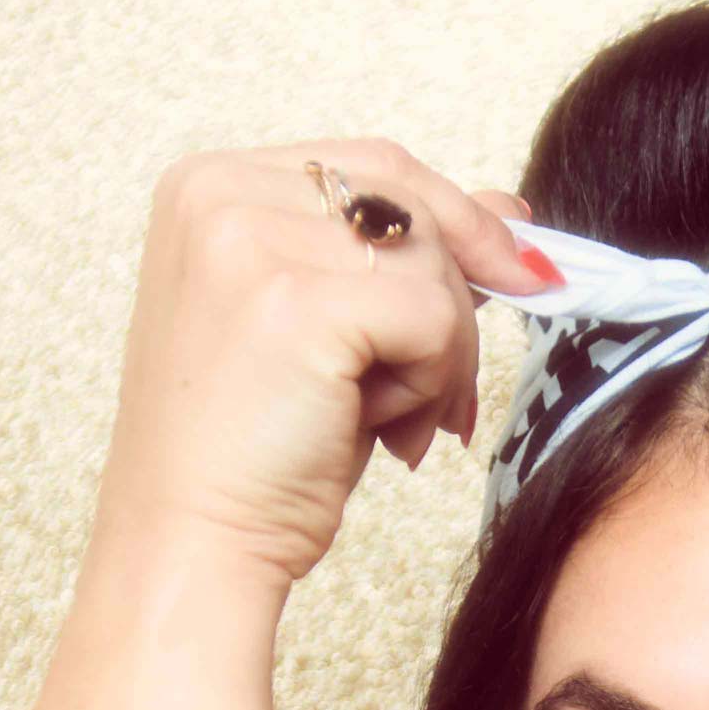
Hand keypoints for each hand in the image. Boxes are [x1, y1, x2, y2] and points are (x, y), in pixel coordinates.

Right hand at [88, 140, 549, 593]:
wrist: (193, 544)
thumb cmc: (258, 451)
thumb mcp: (334, 330)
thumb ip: (402, 260)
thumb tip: (511, 211)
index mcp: (210, 185)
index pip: (376, 165)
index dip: (457, 219)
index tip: (516, 272)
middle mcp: (220, 194)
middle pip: (410, 198)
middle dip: (460, 292)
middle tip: (452, 387)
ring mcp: (250, 241)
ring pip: (431, 262)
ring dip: (440, 355)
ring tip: (390, 422)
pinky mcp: (294, 301)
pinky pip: (433, 317)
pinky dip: (432, 384)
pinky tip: (386, 433)